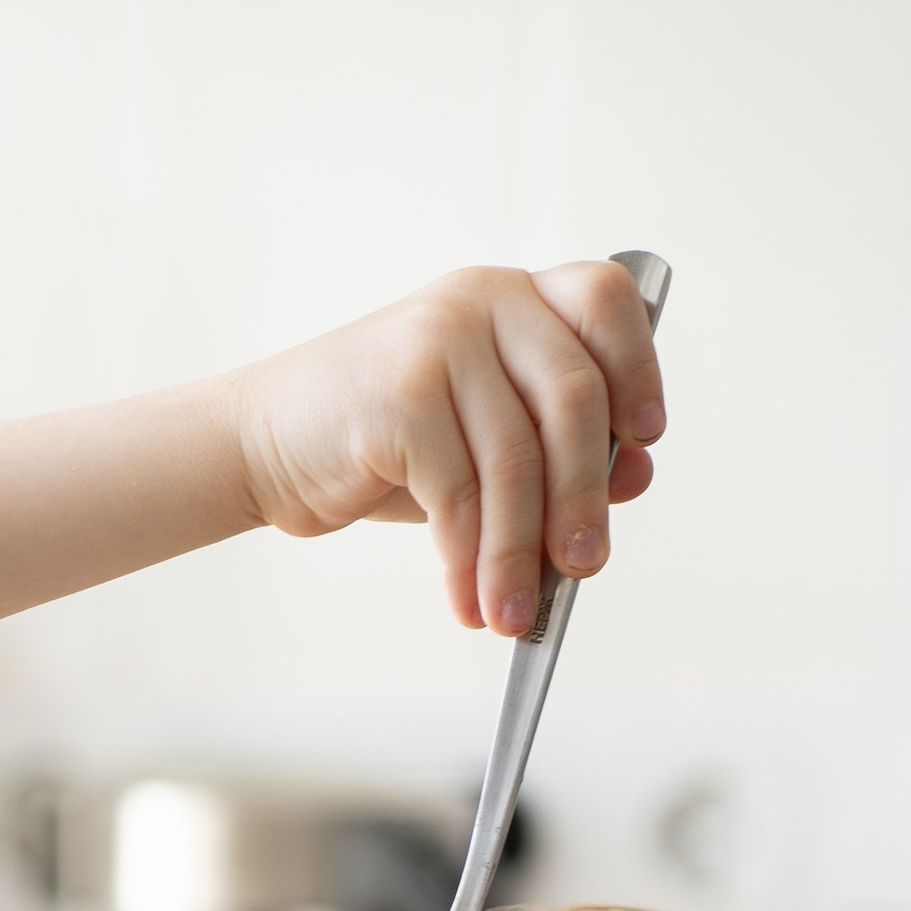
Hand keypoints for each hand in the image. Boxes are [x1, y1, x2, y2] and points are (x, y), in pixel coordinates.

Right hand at [226, 261, 666, 637]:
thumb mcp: (479, 438)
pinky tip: (467, 601)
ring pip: (513, 460)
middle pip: (570, 398)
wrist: (265, 442)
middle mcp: (484, 301)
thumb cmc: (380, 442)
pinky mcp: (399, 393)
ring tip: (514, 612)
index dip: (637, 369)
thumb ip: (552, 449)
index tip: (644, 439)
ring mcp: (440, 340)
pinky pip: (457, 492)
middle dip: (581, 496)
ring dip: (518, 552)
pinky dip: (467, 560)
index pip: (604, 304)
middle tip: (584, 567)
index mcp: (516, 298)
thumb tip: (631, 481)